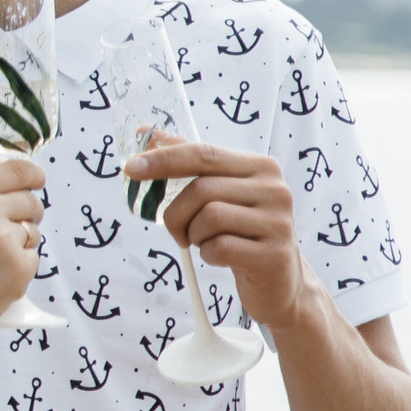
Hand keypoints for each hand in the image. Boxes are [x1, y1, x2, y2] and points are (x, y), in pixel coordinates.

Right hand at [0, 159, 45, 340]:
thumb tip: (19, 185)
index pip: (16, 169)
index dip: (33, 176)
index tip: (37, 182)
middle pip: (31, 201)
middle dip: (26, 216)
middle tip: (2, 236)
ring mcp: (2, 238)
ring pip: (33, 231)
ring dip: (21, 243)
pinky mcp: (18, 266)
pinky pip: (33, 258)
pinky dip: (19, 268)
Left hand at [126, 136, 310, 330]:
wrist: (279, 279)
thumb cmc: (239, 230)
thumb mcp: (218, 191)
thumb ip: (187, 160)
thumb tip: (145, 131)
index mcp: (261, 166)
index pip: (203, 153)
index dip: (163, 159)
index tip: (130, 168)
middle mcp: (275, 189)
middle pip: (201, 189)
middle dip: (175, 213)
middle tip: (177, 230)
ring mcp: (278, 222)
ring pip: (209, 218)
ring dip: (193, 235)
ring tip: (204, 242)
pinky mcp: (274, 255)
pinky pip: (220, 248)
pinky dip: (208, 254)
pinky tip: (220, 256)